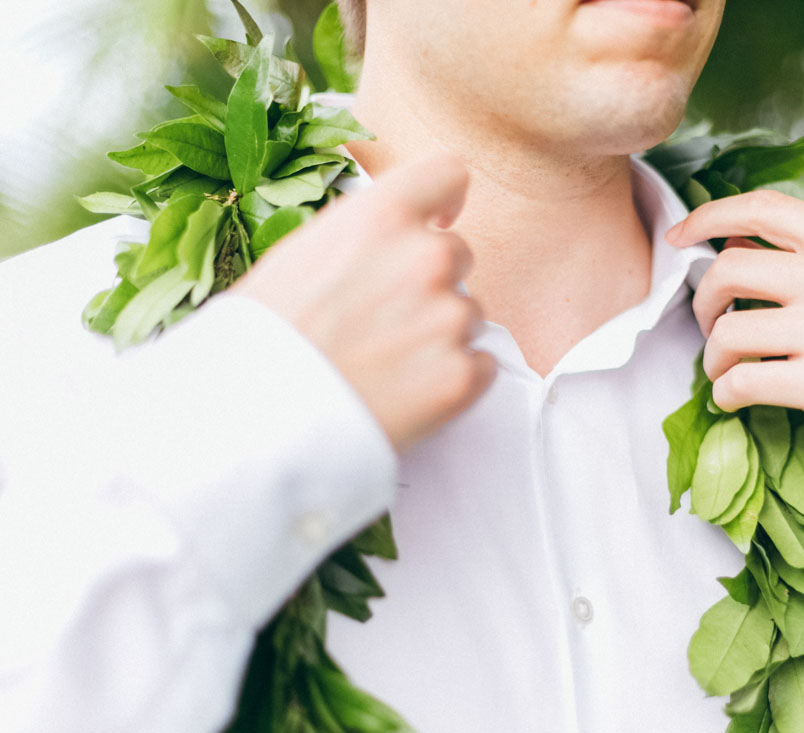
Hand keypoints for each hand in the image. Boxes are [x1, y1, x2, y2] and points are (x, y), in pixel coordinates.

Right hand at [232, 153, 495, 453]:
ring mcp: (450, 318)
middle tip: (386, 318)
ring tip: (386, 363)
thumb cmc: (260, 342)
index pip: (448, 173)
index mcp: (381, 217)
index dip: (445, 199)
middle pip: (458, 255)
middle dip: (432, 282)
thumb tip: (382, 243)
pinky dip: (454, 377)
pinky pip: (481, 365)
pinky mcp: (462, 377)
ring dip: (441, 333)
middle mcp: (427, 259)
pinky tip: (408, 391)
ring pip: (469, 314)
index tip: (439, 219)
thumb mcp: (296, 257)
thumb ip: (358, 239)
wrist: (254, 421)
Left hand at [666, 190, 803, 477]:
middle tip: (714, 329)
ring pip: (726, 331)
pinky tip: (735, 398)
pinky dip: (725, 393)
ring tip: (730, 372)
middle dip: (704, 303)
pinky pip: (739, 381)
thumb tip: (732, 242)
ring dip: (714, 358)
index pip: (763, 207)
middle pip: (728, 270)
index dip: (708, 216)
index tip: (679, 236)